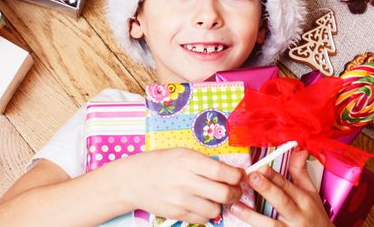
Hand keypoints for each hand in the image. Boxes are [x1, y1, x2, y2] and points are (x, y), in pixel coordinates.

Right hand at [115, 147, 243, 224]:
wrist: (133, 180)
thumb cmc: (159, 163)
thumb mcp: (181, 153)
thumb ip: (204, 162)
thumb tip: (230, 172)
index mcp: (188, 161)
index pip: (222, 172)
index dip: (237, 176)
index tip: (240, 175)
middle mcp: (185, 181)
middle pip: (223, 194)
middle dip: (235, 193)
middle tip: (234, 189)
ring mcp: (181, 200)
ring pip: (215, 209)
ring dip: (220, 204)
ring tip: (215, 196)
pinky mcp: (177, 214)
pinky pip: (202, 219)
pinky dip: (206, 213)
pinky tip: (201, 203)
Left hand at [230, 149, 333, 226]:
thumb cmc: (314, 216)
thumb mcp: (311, 194)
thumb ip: (300, 173)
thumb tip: (298, 149)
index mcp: (304, 200)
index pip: (287, 185)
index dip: (273, 175)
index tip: (260, 166)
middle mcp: (298, 216)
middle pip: (281, 201)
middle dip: (266, 189)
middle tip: (251, 177)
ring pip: (271, 224)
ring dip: (252, 216)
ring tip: (235, 205)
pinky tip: (239, 222)